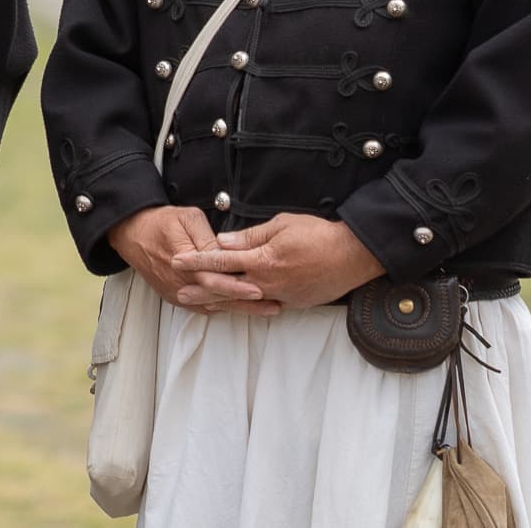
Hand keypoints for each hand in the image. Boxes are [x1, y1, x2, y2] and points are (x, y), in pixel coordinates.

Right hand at [109, 205, 279, 315]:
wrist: (132, 233)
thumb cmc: (161, 222)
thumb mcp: (186, 219)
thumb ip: (207, 238)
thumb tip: (225, 253)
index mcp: (183, 261)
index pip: (214, 279)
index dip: (237, 286)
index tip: (259, 289)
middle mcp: (180, 282)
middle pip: (218, 298)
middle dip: (247, 303)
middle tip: (274, 305)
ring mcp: (177, 292)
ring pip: (213, 305)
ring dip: (240, 308)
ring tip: (267, 309)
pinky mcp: (175, 297)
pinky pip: (203, 307)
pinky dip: (224, 308)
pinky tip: (242, 309)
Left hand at [172, 212, 382, 309]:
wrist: (353, 255)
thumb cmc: (318, 234)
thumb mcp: (281, 225)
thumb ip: (250, 237)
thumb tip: (223, 242)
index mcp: (262, 260)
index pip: (221, 260)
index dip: (197, 260)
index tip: (177, 261)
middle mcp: (267, 282)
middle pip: (226, 287)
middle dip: (201, 288)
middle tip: (178, 291)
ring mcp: (281, 295)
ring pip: (244, 300)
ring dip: (221, 301)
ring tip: (201, 304)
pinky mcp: (294, 303)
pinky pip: (264, 305)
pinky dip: (247, 306)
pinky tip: (237, 306)